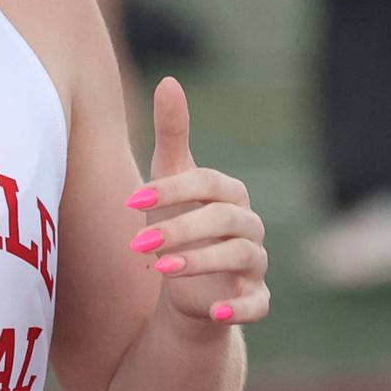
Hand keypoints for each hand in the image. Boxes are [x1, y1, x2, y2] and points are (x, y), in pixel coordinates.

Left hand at [125, 76, 270, 326]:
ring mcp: (255, 263)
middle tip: (139, 243)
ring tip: (161, 270)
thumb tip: (169, 80)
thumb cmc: (178, 223)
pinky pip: (259, 304)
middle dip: (181, 229)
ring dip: (202, 262)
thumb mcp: (170, 182)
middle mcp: (249, 225)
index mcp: (230, 194)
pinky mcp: (255, 299)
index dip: (171, 190)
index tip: (130, 200)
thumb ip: (172, 134)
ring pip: (242, 256)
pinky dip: (241, 308)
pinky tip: (215, 311)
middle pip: (225, 219)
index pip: (207, 183)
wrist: (187, 286)